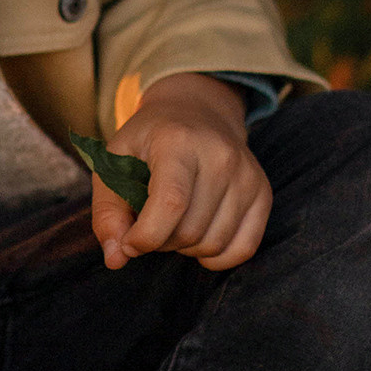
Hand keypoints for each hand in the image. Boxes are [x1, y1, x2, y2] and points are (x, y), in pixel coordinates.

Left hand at [90, 72, 272, 273]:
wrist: (196, 111)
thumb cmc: (148, 142)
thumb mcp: (114, 164)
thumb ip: (107, 212)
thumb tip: (116, 258)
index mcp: (178, 141)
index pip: (170, 203)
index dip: (146, 236)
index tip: (129, 243)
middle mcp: (220, 155)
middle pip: (189, 230)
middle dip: (161, 242)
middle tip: (151, 224)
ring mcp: (247, 174)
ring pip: (213, 244)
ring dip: (186, 249)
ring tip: (174, 224)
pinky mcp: (262, 192)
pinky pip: (243, 248)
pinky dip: (217, 258)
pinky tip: (199, 241)